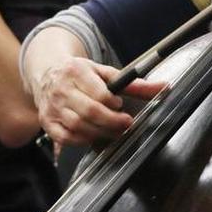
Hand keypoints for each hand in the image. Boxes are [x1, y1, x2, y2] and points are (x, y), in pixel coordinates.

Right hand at [30, 55, 163, 146]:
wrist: (47, 74)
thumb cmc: (80, 74)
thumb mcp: (105, 72)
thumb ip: (134, 83)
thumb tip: (164, 87)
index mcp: (76, 71)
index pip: (99, 93)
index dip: (114, 103)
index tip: (121, 105)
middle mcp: (62, 89)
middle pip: (89, 112)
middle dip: (112, 122)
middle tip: (126, 124)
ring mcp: (52, 107)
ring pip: (78, 126)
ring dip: (100, 133)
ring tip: (113, 131)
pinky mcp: (47, 122)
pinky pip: (65, 137)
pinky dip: (82, 140)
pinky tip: (94, 135)